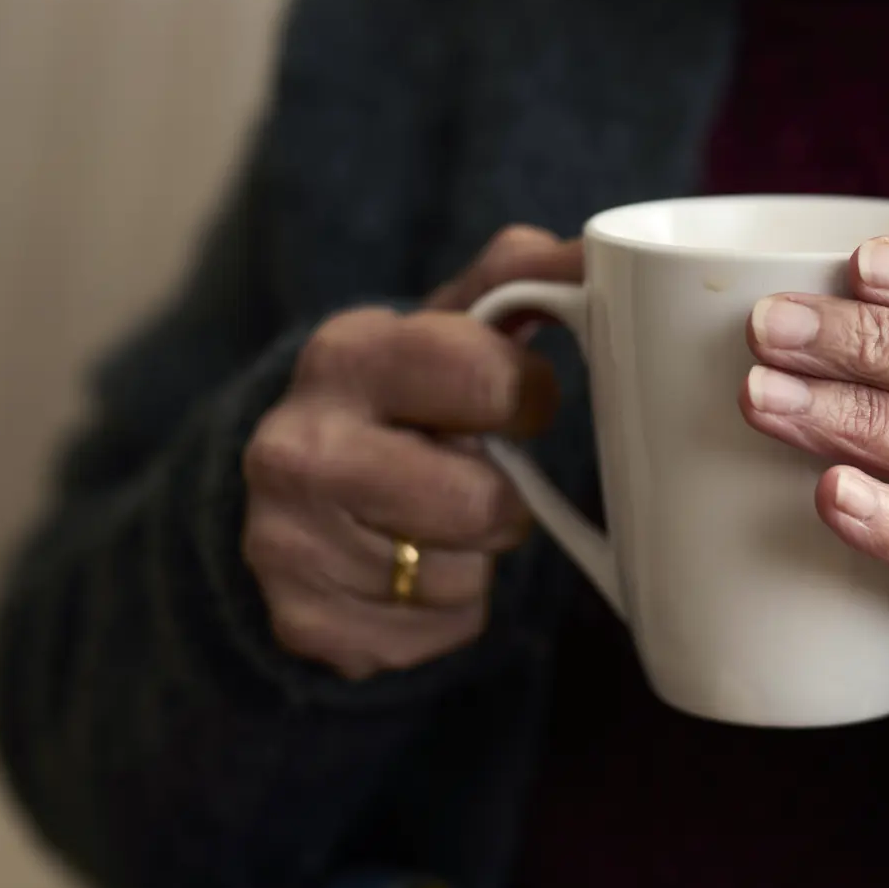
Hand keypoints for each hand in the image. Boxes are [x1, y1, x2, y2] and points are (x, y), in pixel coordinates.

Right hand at [242, 226, 576, 678]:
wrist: (299, 486)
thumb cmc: (409, 396)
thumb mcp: (454, 321)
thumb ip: (528, 276)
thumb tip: (604, 253)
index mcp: (347, 353)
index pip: (487, 376)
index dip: (528, 398)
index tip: (518, 403)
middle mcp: (295, 447)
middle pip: (483, 501)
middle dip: (503, 494)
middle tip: (475, 471)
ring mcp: (285, 542)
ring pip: (462, 576)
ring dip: (475, 557)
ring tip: (435, 520)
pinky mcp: (301, 622)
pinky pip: (434, 634)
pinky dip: (445, 612)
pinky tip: (409, 574)